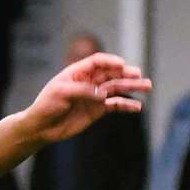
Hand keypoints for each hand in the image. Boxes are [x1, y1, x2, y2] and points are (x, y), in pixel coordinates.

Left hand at [26, 53, 150, 143]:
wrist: (42, 127)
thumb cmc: (47, 106)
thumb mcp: (61, 94)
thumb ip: (83, 91)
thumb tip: (103, 94)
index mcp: (77, 73)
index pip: (97, 62)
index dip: (110, 62)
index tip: (121, 65)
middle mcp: (88, 82)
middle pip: (110, 74)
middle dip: (125, 73)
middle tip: (138, 75)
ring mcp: (94, 95)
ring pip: (116, 88)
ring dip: (131, 87)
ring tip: (147, 86)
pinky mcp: (97, 110)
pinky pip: (115, 105)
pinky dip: (126, 105)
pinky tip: (137, 107)